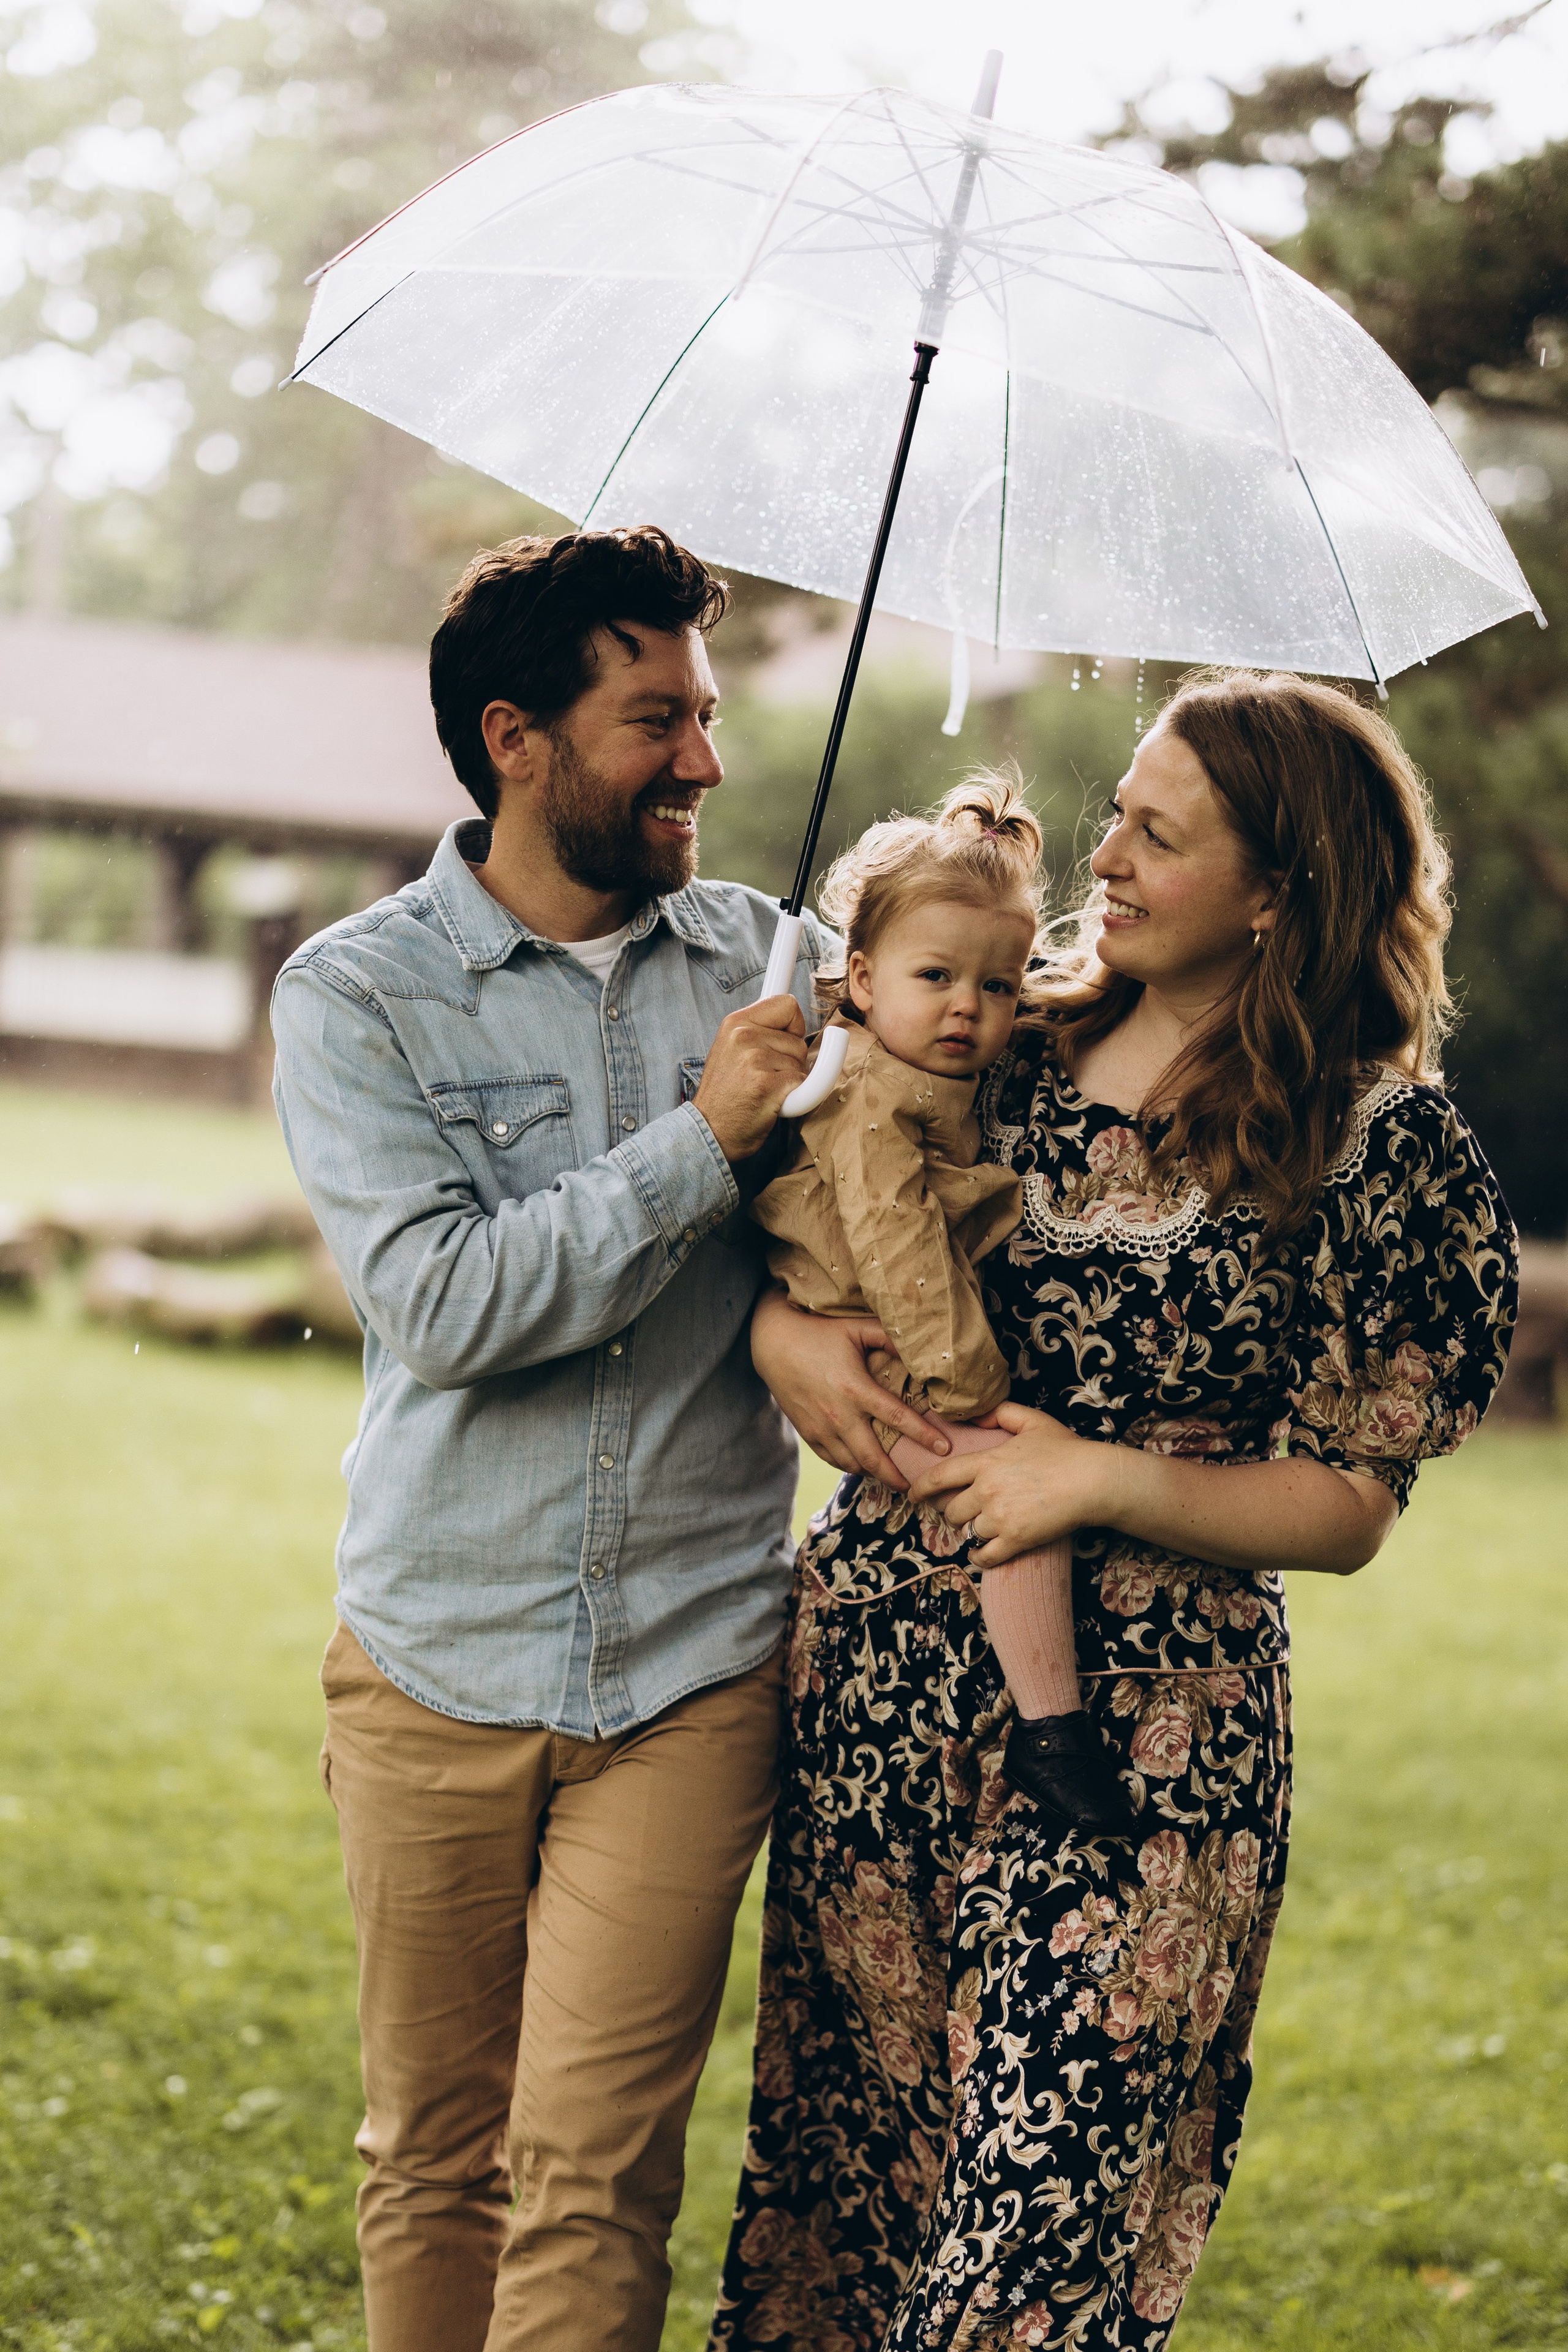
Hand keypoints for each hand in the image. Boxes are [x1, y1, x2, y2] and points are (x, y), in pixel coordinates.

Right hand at [693, 995, 807, 1162]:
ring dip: (790, 1080)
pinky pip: (804, 1083)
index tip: (785, 1040)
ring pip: (801, 1062)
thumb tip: (794, 1014)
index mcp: (735, 1023)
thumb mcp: (731, 1049)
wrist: (709, 1131)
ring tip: (764, 1090)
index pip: (787, 1004)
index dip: (793, 1025)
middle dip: (791, 1060)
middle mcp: (743, 1036)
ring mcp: (754, 1060)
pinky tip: (772, 1102)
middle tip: (764, 1076)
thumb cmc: (726, 1095)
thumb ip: (758, 1030)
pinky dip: (795, 1097)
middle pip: (798, 1039)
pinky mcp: (767, 1085)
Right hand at [750, 1288, 942, 1487]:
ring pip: (851, 1464)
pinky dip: (850, 1466)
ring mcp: (821, 1428)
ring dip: (873, 1474)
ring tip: (892, 1478)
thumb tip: (919, 1348)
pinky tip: (863, 1466)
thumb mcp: (855, 1327)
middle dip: (897, 1476)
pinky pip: (832, 1459)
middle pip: (873, 1458)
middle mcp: (839, 1415)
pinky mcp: (808, 1433)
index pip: (897, 1418)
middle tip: (917, 1485)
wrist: (772, 1343)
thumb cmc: (818, 1331)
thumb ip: (888, 1337)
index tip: (944, 1449)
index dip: (924, 1436)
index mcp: (855, 1389)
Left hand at [908, 1401, 1114, 1565]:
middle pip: (951, 1510)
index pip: (939, 1477)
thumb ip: (1001, 1413)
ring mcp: (1000, 1517)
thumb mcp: (1033, 1421)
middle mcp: (986, 1490)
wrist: (1093, 1481)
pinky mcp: (1016, 1540)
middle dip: (952, 1513)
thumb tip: (976, 1417)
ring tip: (979, 1530)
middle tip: (961, 1513)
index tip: (913, 1495)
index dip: (921, 1488)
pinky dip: (979, 1557)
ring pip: (967, 1533)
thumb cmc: (1067, 1450)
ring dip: (970, 1533)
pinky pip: (984, 1556)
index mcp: (986, 1462)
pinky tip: (982, 1553)